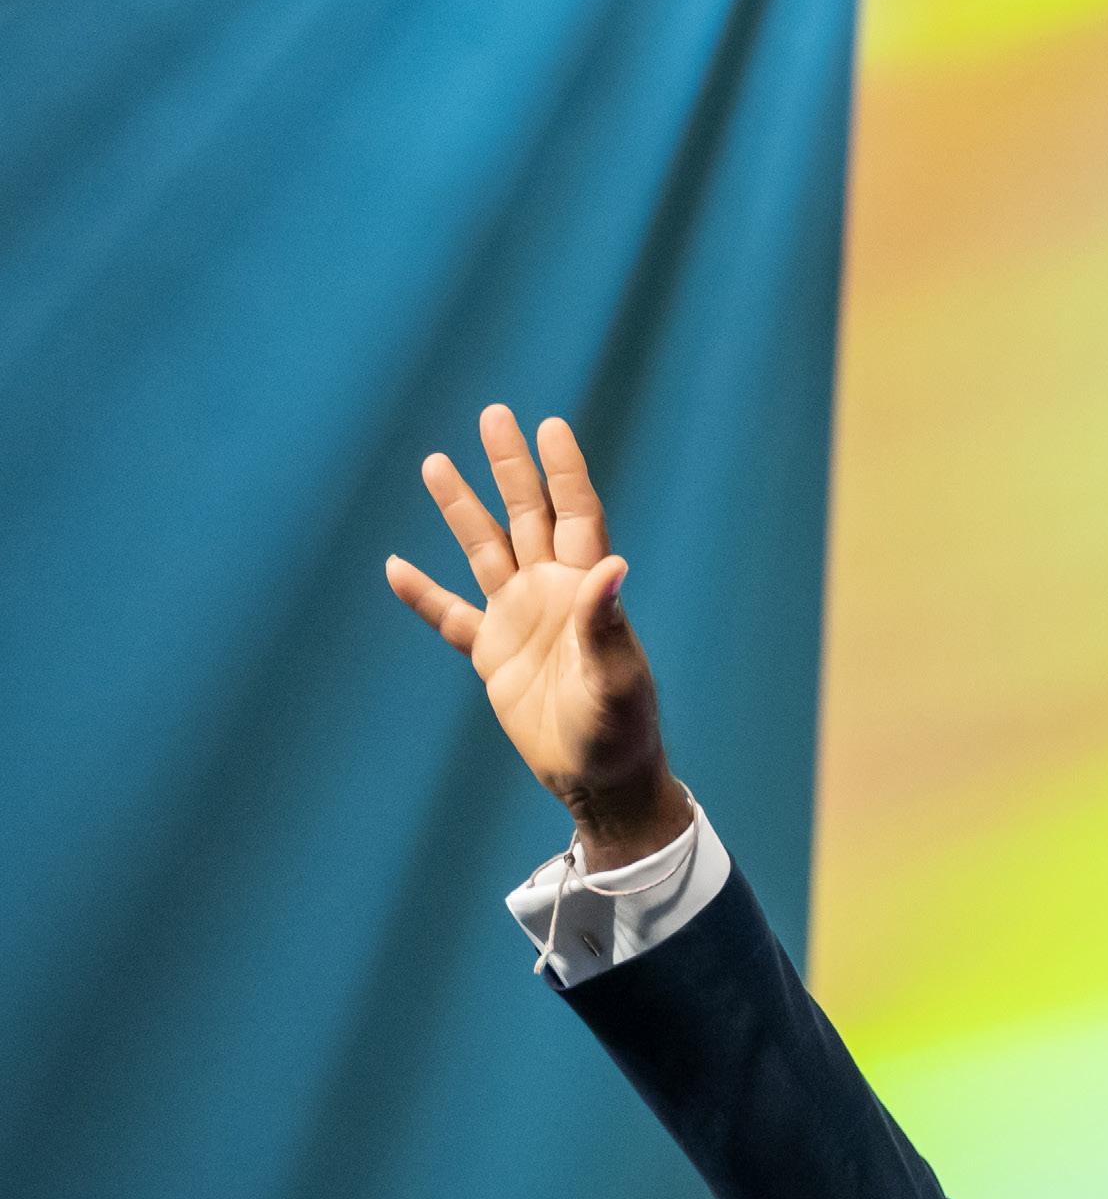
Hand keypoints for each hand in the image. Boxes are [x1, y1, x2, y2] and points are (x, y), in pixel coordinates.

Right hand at [385, 406, 688, 865]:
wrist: (598, 781)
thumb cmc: (621, 732)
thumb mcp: (618, 677)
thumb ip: (607, 621)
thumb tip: (612, 563)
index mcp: (585, 591)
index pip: (575, 515)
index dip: (563, 471)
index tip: (550, 426)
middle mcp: (550, 594)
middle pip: (527, 516)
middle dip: (510, 467)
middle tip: (494, 416)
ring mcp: (518, 621)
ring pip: (484, 551)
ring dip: (463, 509)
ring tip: (434, 462)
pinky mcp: (493, 656)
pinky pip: (451, 617)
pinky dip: (424, 595)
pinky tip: (395, 567)